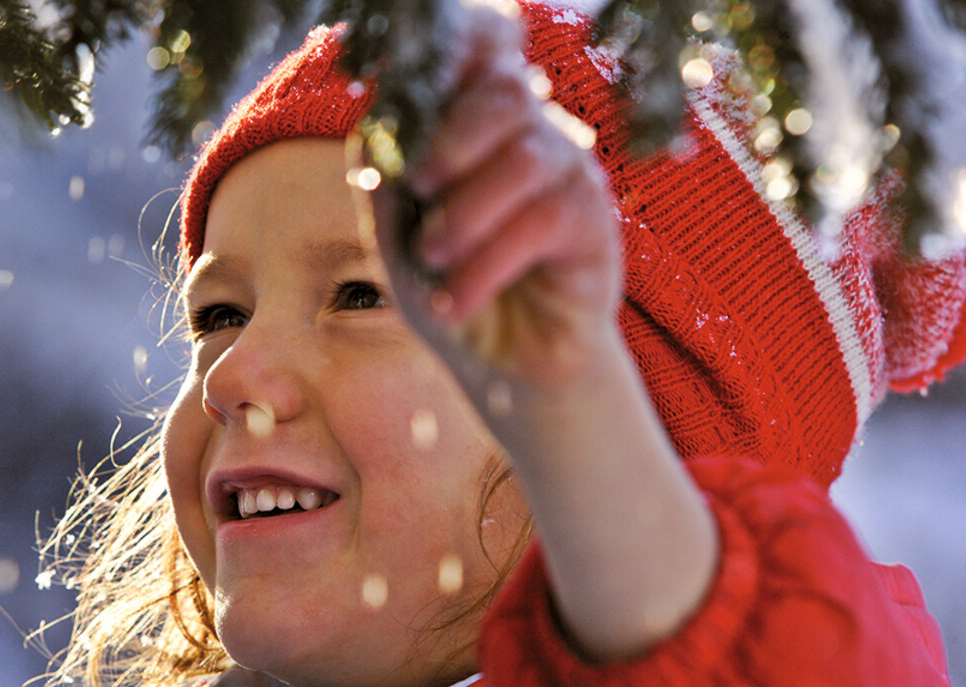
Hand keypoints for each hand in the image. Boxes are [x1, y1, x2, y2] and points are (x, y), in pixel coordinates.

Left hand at [366, 6, 622, 397]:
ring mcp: (568, 174)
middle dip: (450, 138)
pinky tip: (454, 302)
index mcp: (475, 125)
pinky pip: (543, 221)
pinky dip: (485, 265)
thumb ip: (384, 186)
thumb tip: (372, 140)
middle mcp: (528, 135)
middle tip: (416, 189)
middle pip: (506, 92)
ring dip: (465, 212)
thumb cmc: (447, 287)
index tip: (421, 64)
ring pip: (526, 156)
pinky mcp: (593, 224)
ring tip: (432, 258)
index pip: (483, 53)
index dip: (464, 40)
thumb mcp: (396, 240)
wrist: (501, 368)